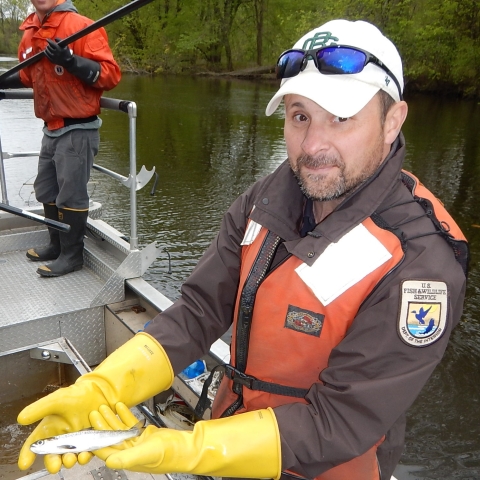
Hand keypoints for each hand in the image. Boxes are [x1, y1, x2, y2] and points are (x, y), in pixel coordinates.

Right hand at [17, 333, 173, 473]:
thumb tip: (21, 417)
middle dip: (56, 458)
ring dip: (73, 456)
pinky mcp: (99, 434)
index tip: (25, 463)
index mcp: (56, 422)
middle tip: (57, 463)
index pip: (38, 441)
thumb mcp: (63, 395)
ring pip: (75, 450)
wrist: (111, 385)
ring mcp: (85, 433)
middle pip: (58, 450)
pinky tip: (90, 450)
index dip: (31, 453)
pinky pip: (93, 445)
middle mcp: (70, 430)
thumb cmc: (87, 389)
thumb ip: (43, 405)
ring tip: (75, 457)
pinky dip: (90, 449)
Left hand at [44, 38, 73, 67]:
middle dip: (48, 45)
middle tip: (49, 45)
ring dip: (47, 48)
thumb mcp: (65, 46)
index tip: (47, 39)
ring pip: (47, 51)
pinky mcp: (52, 61)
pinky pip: (46, 55)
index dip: (49, 41)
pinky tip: (46, 51)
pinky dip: (45, 52)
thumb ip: (60, 41)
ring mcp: (54, 57)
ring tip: (48, 47)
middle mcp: (56, 53)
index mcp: (59, 49)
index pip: (51, 43)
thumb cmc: (67, 53)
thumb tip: (55, 38)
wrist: (68, 63)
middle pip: (49, 47)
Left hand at [90, 402, 281, 477]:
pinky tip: (122, 407)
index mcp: (129, 458)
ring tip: (105, 406)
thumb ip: (127, 457)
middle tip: (95, 411)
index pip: (106, 451)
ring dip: (113, 418)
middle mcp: (132, 451)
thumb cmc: (171, 454)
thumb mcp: (147, 453)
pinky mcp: (147, 435)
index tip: (88, 427)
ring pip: (120, 430)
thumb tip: (108, 461)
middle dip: (102, 424)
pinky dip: (126, 416)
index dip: (95, 440)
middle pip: (112, 438)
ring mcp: (139, 443)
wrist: (189, 447)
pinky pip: (132, 425)